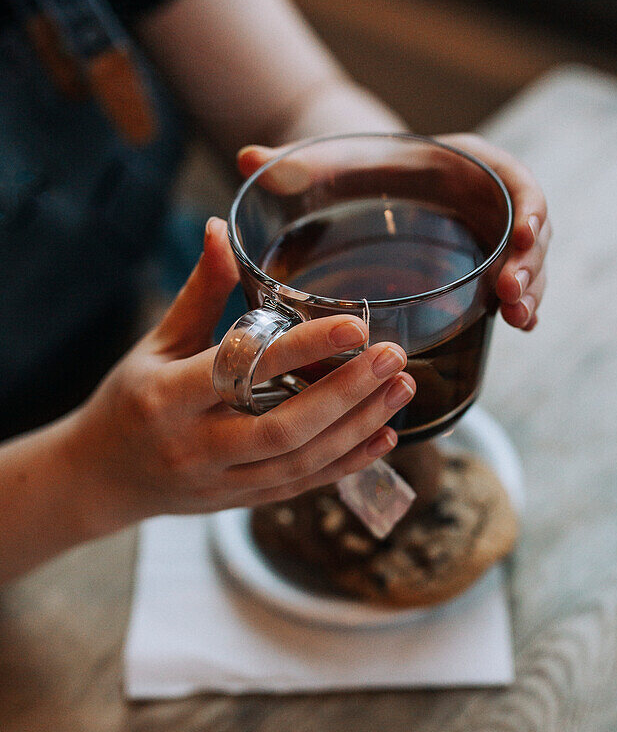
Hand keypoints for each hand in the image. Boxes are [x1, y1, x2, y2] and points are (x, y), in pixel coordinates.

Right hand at [68, 218, 413, 532]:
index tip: (356, 323)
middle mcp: (195, 446)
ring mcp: (219, 482)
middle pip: (284, 426)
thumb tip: (221, 228)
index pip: (244, 370)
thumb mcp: (156, 343)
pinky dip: (347, 463)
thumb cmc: (130, 399)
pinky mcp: (239, 503)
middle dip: (347, 393)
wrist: (101, 478)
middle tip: (394, 358)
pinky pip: (302, 485)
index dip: (303, 349)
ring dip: (358, 427)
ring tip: (400, 389)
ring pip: (301, 461)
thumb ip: (199, 292)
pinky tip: (384, 436)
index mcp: (169, 397)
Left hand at [239, 132, 549, 331]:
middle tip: (512, 293)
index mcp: (460, 164)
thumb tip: (246, 157)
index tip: (522, 232)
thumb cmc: (348, 173)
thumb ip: (293, 164)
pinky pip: (512, 287)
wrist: (363, 188)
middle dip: (530, 261)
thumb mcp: (326, 167)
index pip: (513, 178)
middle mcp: (485, 198)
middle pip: (529, 227)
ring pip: (527, 262)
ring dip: (530, 289)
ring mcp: (489, 236)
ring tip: (518, 318)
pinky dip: (518, 305)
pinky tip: (515, 327)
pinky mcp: (483, 268)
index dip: (528, 204)